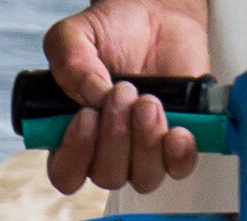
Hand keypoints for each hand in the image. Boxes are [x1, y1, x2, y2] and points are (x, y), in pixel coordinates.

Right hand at [40, 0, 214, 195]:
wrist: (155, 13)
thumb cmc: (112, 30)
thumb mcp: (74, 36)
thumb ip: (69, 64)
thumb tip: (93, 96)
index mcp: (73, 135)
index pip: (66, 174)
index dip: (76, 155)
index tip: (86, 117)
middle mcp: (106, 151)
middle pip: (107, 177)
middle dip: (116, 136)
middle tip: (123, 91)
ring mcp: (143, 150)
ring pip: (143, 178)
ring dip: (146, 141)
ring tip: (148, 100)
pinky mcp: (176, 142)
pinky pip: (179, 168)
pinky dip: (179, 154)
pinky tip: (177, 131)